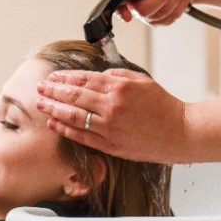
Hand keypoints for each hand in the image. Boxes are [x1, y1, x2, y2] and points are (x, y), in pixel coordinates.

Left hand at [36, 68, 189, 162]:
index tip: (52, 76)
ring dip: (53, 109)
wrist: (180, 132)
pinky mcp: (111, 145)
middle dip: (52, 91)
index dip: (64, 77)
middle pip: (73, 96)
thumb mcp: (141, 81)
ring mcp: (109, 127)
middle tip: (39, 88)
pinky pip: (82, 136)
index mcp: (118, 87)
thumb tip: (95, 76)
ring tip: (40, 104)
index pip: (82, 79)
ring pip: (73, 116)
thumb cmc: (164, 106)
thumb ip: (116, 76)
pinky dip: (65, 129)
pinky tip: (54, 123)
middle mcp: (111, 106)